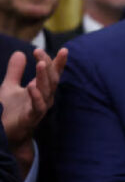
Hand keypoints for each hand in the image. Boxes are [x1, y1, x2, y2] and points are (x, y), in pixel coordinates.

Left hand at [0, 47, 67, 177]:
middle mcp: (44, 99)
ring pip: (47, 91)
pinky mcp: (31, 118)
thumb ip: (16, 71)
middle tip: (39, 52)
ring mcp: (39, 109)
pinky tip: (31, 87)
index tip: (63, 50)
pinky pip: (37, 107)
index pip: (53, 74)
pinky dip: (36, 97)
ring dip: (44, 77)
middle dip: (48, 65)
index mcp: (41, 91)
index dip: (58, 63)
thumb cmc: (9, 111)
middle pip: (51, 80)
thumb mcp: (9, 86)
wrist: (4, 131)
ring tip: (40, 64)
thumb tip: (20, 53)